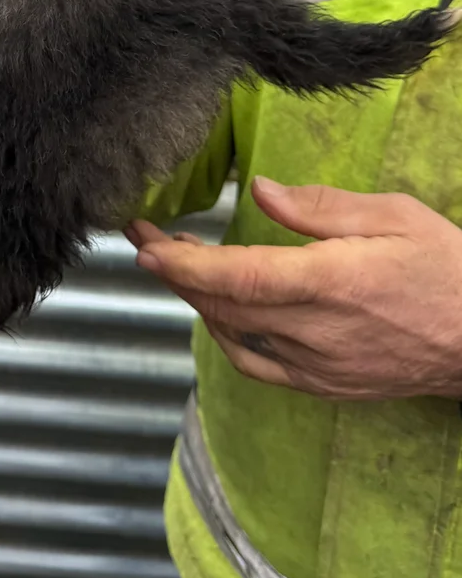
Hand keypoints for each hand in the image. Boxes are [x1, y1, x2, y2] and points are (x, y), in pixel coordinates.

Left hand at [124, 178, 461, 400]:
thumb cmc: (446, 268)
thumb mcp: (393, 215)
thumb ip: (320, 206)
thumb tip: (258, 190)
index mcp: (332, 282)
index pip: (239, 276)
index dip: (183, 264)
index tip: (145, 244)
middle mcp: (317, 330)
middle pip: (222, 304)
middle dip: (173, 271)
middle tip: (146, 238)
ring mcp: (316, 366)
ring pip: (231, 333)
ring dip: (196, 299)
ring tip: (179, 263)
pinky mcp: (321, 387)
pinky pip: (254, 364)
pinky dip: (224, 334)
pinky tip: (217, 309)